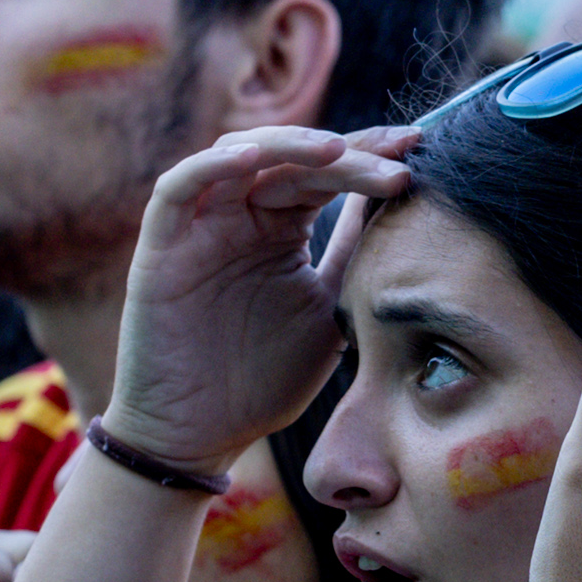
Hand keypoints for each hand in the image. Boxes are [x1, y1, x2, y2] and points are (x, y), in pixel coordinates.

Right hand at [98, 127, 412, 468]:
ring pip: (239, 156)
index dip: (370, 155)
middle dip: (348, 153)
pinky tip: (253, 158)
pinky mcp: (160, 245)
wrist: (200, 436)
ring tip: (336, 150)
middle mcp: (240, 216)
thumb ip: (353, 253)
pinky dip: (212, 165)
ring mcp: (200, 226)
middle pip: (293, 158)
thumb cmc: (263, 380)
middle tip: (398, 156)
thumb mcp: (328, 308)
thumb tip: (396, 206)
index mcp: (280, 228)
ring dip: (288, 145)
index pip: (325, 173)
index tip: (420, 148)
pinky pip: (178, 188)